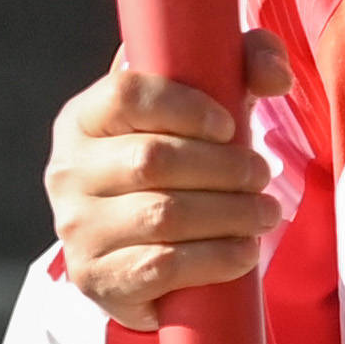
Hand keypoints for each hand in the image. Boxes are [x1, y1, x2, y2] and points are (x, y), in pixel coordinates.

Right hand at [45, 29, 292, 327]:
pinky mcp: (98, 277)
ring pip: (162, 215)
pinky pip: (161, 267)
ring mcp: (78, 228)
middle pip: (152, 159)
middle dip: (224, 168)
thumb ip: (244, 66)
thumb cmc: (178, 161)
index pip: (125, 95)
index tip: (230, 125)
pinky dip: (213, 259)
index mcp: (84, 118)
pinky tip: (242, 252)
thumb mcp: (205, 105)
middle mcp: (69, 170)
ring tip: (264, 213)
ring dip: (229, 214)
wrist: (139, 249)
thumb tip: (275, 75)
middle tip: (261, 175)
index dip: (185, 106)